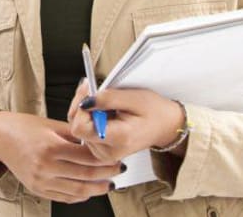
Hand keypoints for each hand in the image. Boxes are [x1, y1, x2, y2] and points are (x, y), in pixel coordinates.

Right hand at [0, 111, 120, 202]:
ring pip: (77, 192)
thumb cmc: (24, 127)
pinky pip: (64, 198)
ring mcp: (40, 181)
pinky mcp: (37, 189)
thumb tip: (98, 142)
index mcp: (50, 147)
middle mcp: (45, 166)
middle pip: (85, 176)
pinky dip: (80, 196)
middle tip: (117, 171)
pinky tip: (88, 190)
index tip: (116, 159)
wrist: (0, 137)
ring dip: (97, 189)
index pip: (87, 158)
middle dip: (106, 175)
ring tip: (108, 183)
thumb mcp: (51, 125)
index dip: (106, 161)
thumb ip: (75, 135)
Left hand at [68, 81, 185, 162]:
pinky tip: (101, 110)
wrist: (166, 126)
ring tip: (103, 101)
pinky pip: (84, 131)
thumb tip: (84, 101)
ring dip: (86, 110)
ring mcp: (103, 154)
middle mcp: (108, 152)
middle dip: (82, 105)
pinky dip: (89, 117)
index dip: (81, 108)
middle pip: (76, 127)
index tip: (90, 92)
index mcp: (118, 140)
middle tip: (93, 89)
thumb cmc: (154, 111)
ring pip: (78, 128)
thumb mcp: (133, 97)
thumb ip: (106, 99)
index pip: (80, 128)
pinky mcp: (100, 150)